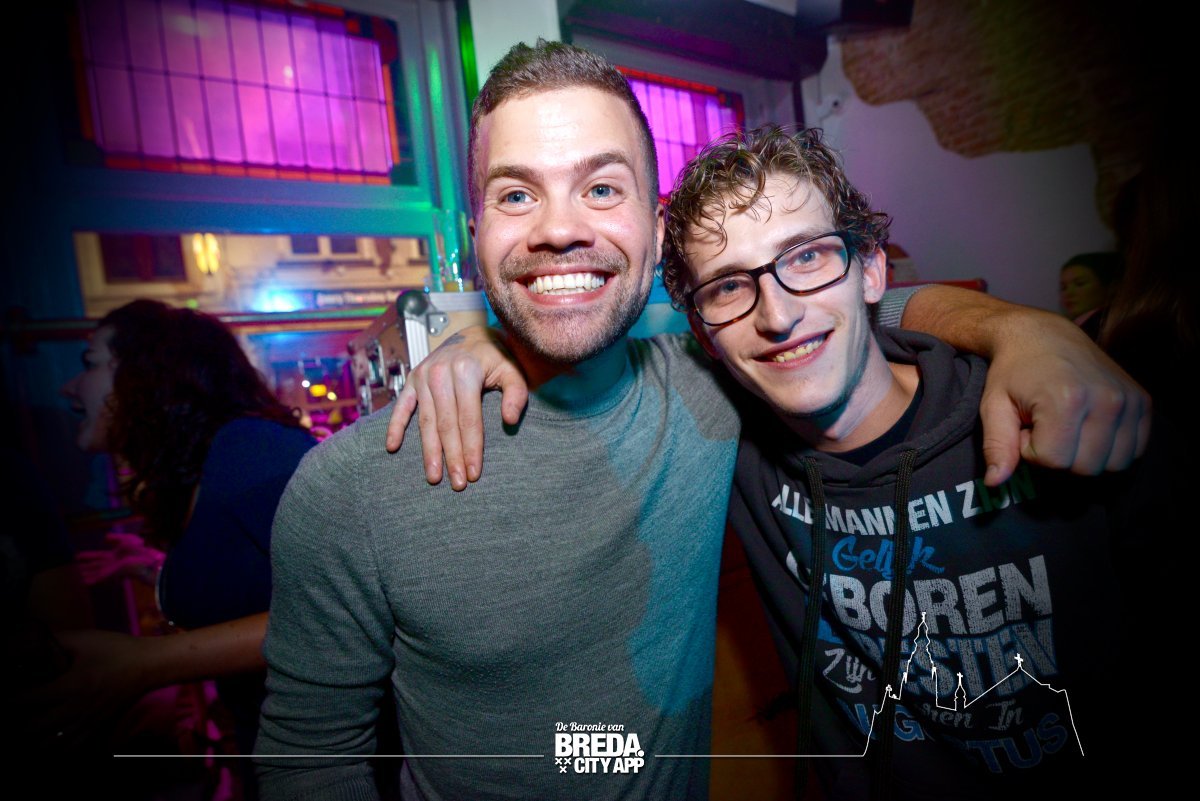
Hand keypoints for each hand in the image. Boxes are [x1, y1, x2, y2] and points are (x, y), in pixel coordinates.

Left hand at [12, 629, 153, 749]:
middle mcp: (76, 709)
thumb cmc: (116, 650)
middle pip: (31, 728)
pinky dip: (52, 749)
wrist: (148, 665)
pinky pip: (68, 750)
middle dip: (15, 722)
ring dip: (31, 738)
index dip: (6, 699)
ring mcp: (86, 723)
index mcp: (71, 686)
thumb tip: (24, 644)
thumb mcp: (84, 639)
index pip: (26, 699)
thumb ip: (52, 641)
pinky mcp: (95, 730)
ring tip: (24, 727)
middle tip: (10, 713)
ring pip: (48, 745)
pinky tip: (45, 740)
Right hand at [75, 533, 164, 585]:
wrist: (147, 559)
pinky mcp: (113, 574)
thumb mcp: (127, 539)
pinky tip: (82, 582)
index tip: (76, 556)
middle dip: (84, 568)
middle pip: (94, 566)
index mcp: (114, 555)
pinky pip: (99, 578)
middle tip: (72, 570)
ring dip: (85, 575)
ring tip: (74, 578)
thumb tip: (104, 537)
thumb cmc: (140, 549)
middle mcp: (111, 564)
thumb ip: (116, 538)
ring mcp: (112, 570)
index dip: (87, 556)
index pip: (97, 556)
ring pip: (94, 573)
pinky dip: (91, 580)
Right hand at [385, 326, 528, 489]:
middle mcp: (439, 372)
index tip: (474, 473)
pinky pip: (401, 406)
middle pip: (446, 424)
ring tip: (433, 477)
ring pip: (426, 421)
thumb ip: (516, 394)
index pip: (469, 419)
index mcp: (465, 370)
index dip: (471, 448)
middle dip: (452, 457)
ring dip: (429, 451)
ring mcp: (422, 376)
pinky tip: (392, 447)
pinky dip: (395, 426)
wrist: (473, 335)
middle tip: (457, 484)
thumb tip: (509, 420)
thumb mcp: (513, 370)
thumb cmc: (498, 358)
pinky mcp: (411, 379)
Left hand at [979, 309, 1150, 485]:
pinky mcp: (1142, 401)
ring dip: (1085, 455)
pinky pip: (1133, 451)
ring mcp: (1129, 400)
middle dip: (1060, 457)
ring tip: (1065, 427)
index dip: (1032, 452)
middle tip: (1045, 428)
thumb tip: (994, 483)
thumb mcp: (993, 405)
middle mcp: (1106, 400)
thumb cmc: (1013, 371)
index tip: (1026, 428)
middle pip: (1086, 469)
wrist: (1043, 333)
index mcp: (1067, 400)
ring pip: (1112, 465)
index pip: (1054, 462)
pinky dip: (1110, 449)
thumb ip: (996, 445)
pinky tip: (1087, 428)